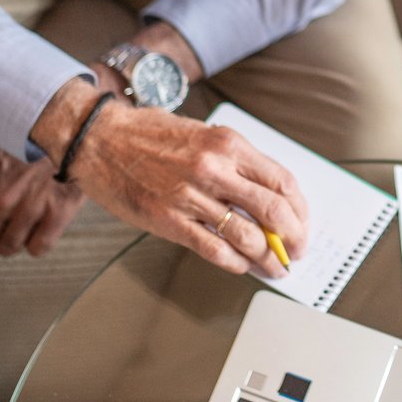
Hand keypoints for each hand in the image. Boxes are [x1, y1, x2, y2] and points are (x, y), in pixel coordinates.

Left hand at [0, 147, 86, 257]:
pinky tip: (41, 222)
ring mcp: (30, 206)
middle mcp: (1, 197)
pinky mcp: (58, 211)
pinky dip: (39, 240)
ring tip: (22, 219)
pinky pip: (38, 248)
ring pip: (8, 248)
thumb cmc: (27, 142)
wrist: (69, 127)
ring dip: (13, 239)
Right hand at [39, 89, 307, 278]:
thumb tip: (269, 196)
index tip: (302, 223)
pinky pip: (214, 250)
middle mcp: (214, 168)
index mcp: (228, 144)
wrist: (98, 138)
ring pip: (248, 237)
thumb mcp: (204, 134)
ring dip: (268, 258)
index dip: (300, 210)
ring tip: (274, 267)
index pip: (282, 182)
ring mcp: (190, 197)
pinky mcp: (168, 220)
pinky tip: (241, 265)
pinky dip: (235, 262)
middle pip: (273, 211)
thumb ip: (237, 163)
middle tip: (296, 251)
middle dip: (293, 238)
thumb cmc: (149, 135)